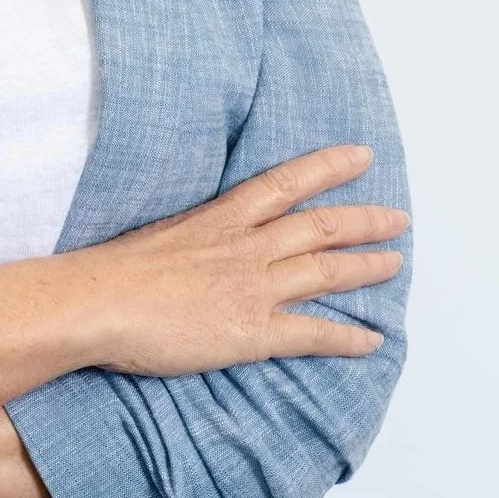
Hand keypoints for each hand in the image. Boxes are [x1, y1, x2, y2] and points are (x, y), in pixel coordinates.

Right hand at [61, 142, 408, 375]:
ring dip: (366, 268)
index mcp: (222, 218)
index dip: (328, 167)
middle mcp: (246, 247)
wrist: (100, 301)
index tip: (361, 156)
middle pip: (319, 226)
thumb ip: (193, 234)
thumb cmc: (117, 269)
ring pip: (325, 271)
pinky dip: (346, 338)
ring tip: (395, 264)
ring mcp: (253, 288)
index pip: (286, 182)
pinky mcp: (252, 331)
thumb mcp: (162, 232)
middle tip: (398, 219)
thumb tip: (200, 241)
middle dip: (365, 220)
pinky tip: (371, 341)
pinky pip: (311, 333)